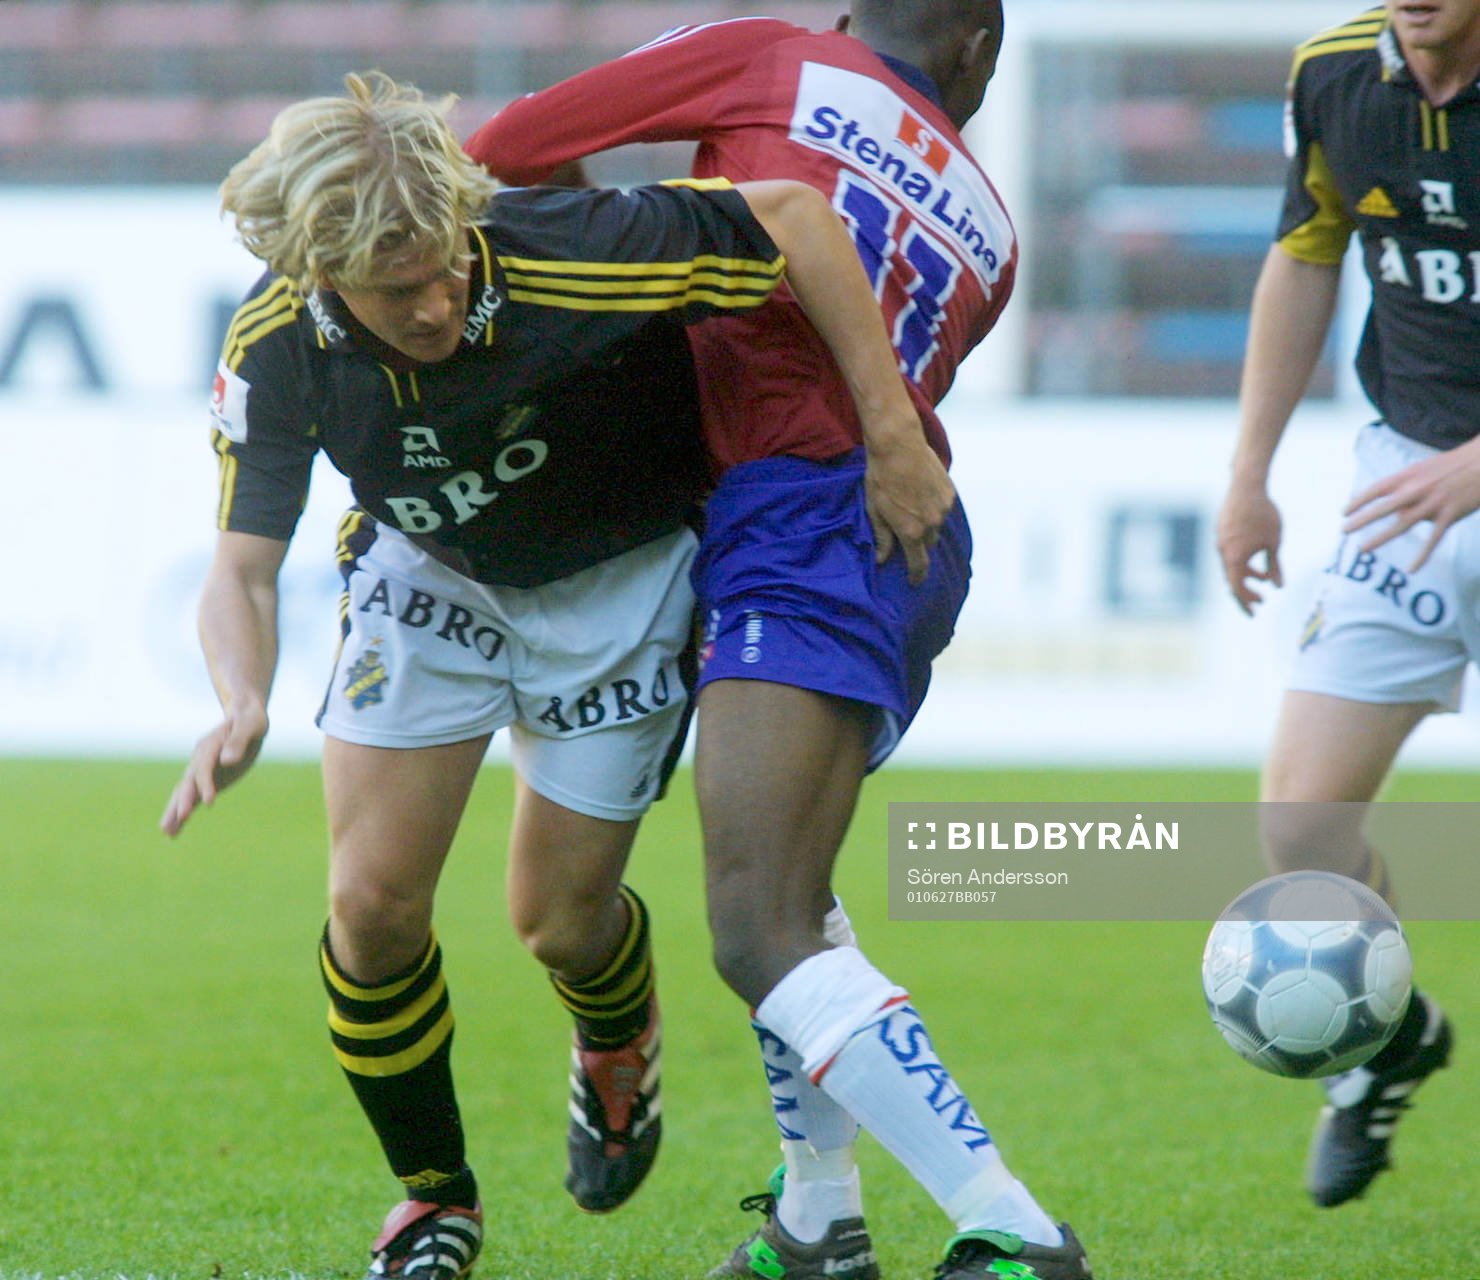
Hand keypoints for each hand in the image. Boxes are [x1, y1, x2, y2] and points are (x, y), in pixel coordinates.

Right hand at [159, 703, 267, 836]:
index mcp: (211, 745)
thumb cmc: (250, 720)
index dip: (205, 783)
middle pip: (188, 782)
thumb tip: (227, 760)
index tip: (209, 801)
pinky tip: (174, 832)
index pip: (204, 767)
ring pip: (184, 792)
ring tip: (167, 832)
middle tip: (180, 818)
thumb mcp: (250, 725)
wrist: (244, 716)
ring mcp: (201, 770)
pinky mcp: (207, 780)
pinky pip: (192, 798)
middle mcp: (200, 759)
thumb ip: (239, 741)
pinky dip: (183, 814)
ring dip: (175, 811)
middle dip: (183, 800)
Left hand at [863, 429, 955, 584]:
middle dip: (919, 541)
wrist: (898, 445)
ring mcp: (944, 507)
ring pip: (937, 525)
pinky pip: (944, 508)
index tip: (915, 582)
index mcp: (911, 532)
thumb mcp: (875, 510)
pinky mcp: (950, 492)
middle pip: (928, 543)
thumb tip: (882, 559)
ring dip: (927, 522)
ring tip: (913, 505)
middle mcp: (932, 523)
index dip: (917, 576)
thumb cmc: (881, 477)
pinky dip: (934, 507)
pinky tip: (922, 494)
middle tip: (906, 529)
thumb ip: (882, 537)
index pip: (919, 563)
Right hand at [1217, 483, 1283, 615]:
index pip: (1237, 588)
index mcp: (1234, 558)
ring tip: (1264, 580)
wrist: (1246, 487)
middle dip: (1246, 593)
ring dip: (1247, 576)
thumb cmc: (1263, 515)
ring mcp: (1220, 542)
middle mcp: (1223, 552)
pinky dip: (1242, 562)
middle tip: (1261, 602)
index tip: (1256, 612)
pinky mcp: (1222, 533)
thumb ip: (1275, 566)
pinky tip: (1256, 559)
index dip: (1246, 602)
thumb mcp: (1274, 543)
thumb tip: (1278, 586)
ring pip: (1232, 566)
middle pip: (1232, 580)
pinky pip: (1230, 554)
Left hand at [1343, 436, 1479, 572]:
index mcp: (1410, 475)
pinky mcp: (1450, 515)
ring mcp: (1434, 503)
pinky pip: (1433, 539)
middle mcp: (1418, 488)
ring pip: (1402, 524)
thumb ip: (1407, 488)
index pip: (1377, 488)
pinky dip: (1422, 555)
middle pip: (1384, 507)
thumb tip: (1394, 513)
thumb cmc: (1453, 465)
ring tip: (1361, 548)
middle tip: (1343, 530)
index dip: (1359, 500)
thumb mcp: (1425, 469)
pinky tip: (1411, 569)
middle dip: (1361, 519)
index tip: (1343, 512)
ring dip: (1380, 538)